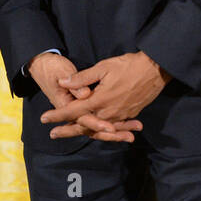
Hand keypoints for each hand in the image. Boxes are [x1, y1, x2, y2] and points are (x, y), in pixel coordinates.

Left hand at [27, 52, 141, 142]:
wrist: (156, 70)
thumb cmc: (129, 65)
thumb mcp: (103, 67)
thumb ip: (82, 78)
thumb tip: (63, 82)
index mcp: (99, 101)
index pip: (73, 111)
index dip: (57, 115)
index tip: (44, 119)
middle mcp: (108, 113)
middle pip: (84, 125)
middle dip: (67, 130)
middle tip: (52, 134)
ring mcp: (119, 116)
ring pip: (98, 129)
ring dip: (84, 132)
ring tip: (72, 134)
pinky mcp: (129, 115)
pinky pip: (113, 127)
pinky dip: (104, 131)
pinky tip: (99, 131)